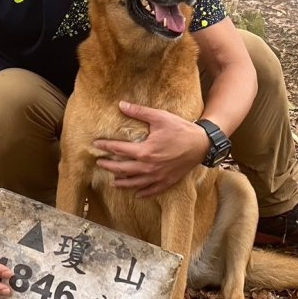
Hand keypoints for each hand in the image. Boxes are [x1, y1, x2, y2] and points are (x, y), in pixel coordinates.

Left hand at [93, 101, 210, 197]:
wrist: (201, 144)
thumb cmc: (180, 129)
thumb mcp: (159, 117)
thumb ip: (139, 112)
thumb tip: (121, 105)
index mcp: (145, 151)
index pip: (119, 149)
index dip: (106, 146)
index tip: (96, 144)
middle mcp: (149, 167)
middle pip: (123, 169)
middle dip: (109, 165)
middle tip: (100, 163)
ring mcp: (158, 176)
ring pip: (135, 183)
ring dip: (122, 182)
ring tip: (113, 181)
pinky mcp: (167, 181)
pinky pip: (152, 191)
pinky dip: (143, 193)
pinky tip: (137, 193)